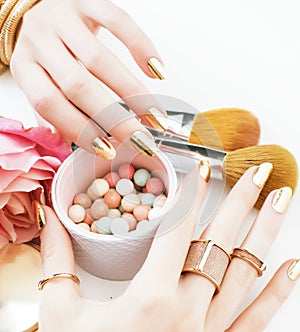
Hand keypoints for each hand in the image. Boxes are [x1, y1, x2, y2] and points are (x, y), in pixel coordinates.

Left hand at [10, 0, 165, 157]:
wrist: (45, 10)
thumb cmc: (48, 55)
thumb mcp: (42, 84)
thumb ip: (54, 114)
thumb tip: (75, 145)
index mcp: (26, 68)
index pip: (50, 104)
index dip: (80, 130)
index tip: (108, 150)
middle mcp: (39, 40)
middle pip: (78, 86)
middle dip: (113, 118)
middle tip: (139, 139)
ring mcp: (63, 16)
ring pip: (100, 60)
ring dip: (133, 93)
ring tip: (153, 116)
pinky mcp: (88, 0)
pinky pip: (119, 21)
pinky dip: (142, 48)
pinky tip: (157, 72)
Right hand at [38, 163, 297, 330]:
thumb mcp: (60, 315)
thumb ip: (58, 261)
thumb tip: (52, 217)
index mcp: (149, 299)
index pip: (177, 229)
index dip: (190, 194)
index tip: (201, 166)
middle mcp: (187, 312)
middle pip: (220, 243)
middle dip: (241, 201)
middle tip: (259, 171)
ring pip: (245, 273)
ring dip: (264, 233)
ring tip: (283, 200)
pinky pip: (257, 320)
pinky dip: (277, 292)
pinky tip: (293, 265)